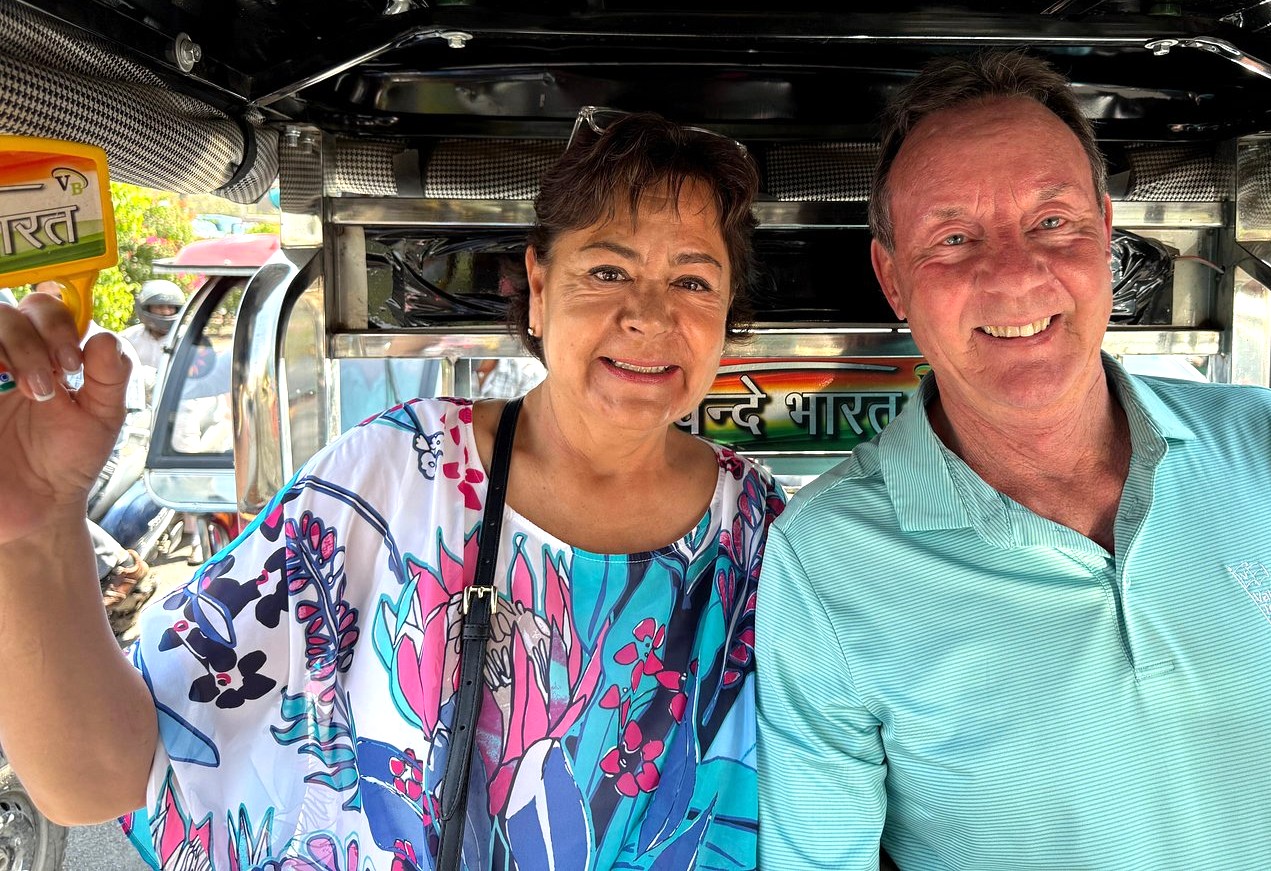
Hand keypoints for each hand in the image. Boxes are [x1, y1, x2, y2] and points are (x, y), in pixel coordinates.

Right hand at [0, 294, 129, 543]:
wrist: (35, 508)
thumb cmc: (68, 460)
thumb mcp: (101, 419)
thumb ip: (109, 378)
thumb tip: (105, 338)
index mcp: (47, 354)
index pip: (46, 309)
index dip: (58, 324)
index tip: (74, 363)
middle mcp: (8, 356)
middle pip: (6, 312)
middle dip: (32, 340)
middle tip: (48, 386)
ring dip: (11, 349)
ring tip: (33, 393)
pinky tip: (0, 387)